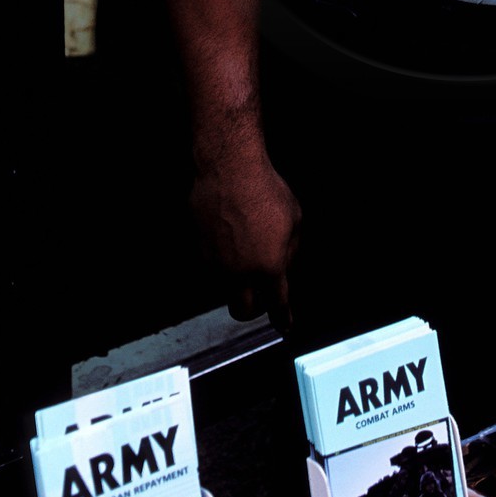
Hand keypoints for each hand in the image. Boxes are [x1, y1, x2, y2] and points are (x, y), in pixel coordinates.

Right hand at [191, 146, 300, 330]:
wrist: (230, 170)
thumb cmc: (266, 190)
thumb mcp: (295, 219)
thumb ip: (290, 249)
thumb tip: (283, 265)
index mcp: (269, 267)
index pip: (277, 305)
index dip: (282, 318)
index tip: (285, 326)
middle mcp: (240, 272)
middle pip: (243, 311)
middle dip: (254, 310)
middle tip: (260, 298)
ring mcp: (216, 264)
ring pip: (225, 289)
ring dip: (236, 282)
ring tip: (245, 253)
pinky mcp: (200, 251)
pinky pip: (212, 267)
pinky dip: (222, 262)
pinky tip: (230, 239)